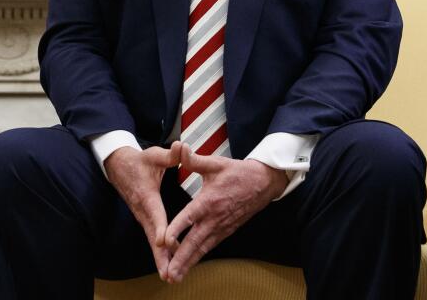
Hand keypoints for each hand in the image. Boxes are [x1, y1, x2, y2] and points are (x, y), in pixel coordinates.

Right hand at [105, 143, 182, 277]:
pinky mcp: (144, 219)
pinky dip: (160, 252)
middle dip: (160, 255)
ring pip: (152, 240)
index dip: (160, 227)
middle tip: (169, 272)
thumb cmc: (139, 161)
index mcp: (147, 195)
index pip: (155, 213)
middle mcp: (143, 210)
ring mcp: (142, 216)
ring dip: (160, 258)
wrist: (118, 166)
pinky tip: (169, 263)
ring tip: (170, 275)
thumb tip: (182, 146)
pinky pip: (152, 237)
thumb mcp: (154, 155)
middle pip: (152, 235)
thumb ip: (170, 154)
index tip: (164, 241)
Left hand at [161, 145, 287, 282]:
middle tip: (168, 274)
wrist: (262, 183)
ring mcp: (220, 227)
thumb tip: (179, 147)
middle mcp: (214, 218)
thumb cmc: (237, 172)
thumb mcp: (215, 163)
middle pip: (194, 242)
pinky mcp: (225, 231)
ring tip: (175, 277)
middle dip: (180, 259)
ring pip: (202, 249)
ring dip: (188, 263)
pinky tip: (189, 266)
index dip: (176, 229)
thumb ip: (194, 159)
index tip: (164, 241)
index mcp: (209, 201)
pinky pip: (209, 247)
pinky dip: (198, 257)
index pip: (189, 217)